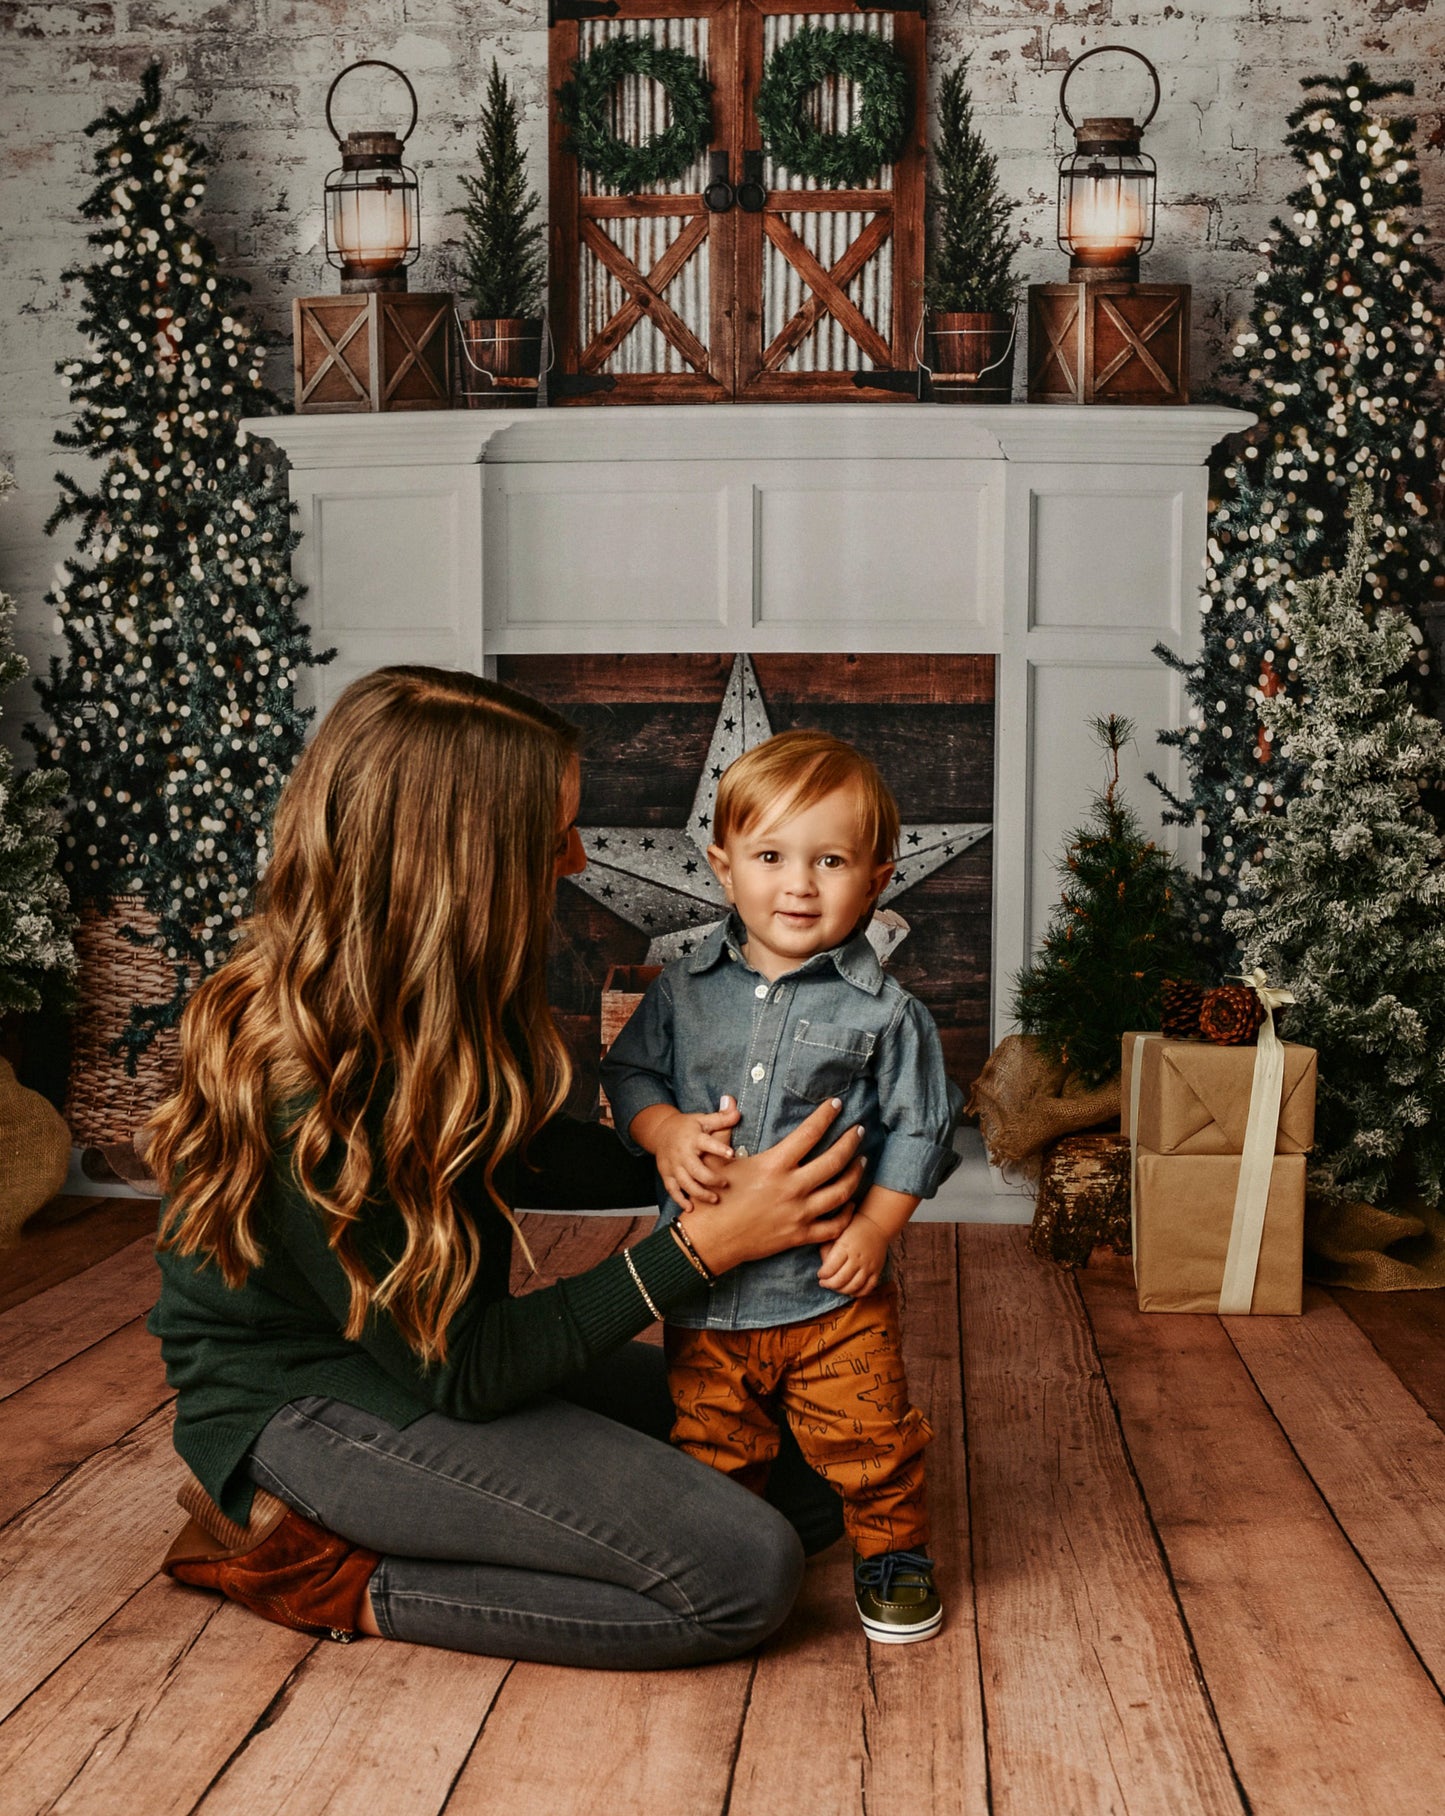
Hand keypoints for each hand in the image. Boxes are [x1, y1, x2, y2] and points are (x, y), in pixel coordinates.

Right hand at [652, 1105, 737, 1209]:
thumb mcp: (703, 1119)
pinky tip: (690, 1208)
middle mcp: (682, 1153)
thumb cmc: (688, 1127)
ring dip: (699, 1193)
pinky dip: (679, 1200)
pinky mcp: (667, 1174)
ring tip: (714, 1199)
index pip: (706, 1143)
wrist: (661, 1131)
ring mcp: (673, 1165)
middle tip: (725, 1184)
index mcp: (693, 1138)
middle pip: (696, 1170)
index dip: (719, 1148)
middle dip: (711, 1179)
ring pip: (685, 1183)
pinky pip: (672, 1190)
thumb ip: (722, 1117)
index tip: (731, 1154)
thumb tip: (737, 1109)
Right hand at [677, 1097, 865, 1277]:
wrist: (709, 1241)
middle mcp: (791, 1187)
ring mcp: (798, 1213)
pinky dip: (846, 1214)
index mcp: (774, 1165)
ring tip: (862, 1161)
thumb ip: (726, 1129)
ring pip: (841, 1192)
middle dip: (850, 1142)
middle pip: (834, 1160)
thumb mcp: (717, 1160)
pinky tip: (850, 1202)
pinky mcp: (799, 1235)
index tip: (836, 1104)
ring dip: (855, 1175)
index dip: (826, 1115)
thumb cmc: (711, 1198)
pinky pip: (833, 1226)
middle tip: (859, 1130)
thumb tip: (728, 1100)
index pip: (809, 1133)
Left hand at [817, 1215, 888, 1297]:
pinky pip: (867, 1288)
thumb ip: (827, 1251)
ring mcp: (868, 1266)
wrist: (876, 1224)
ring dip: (841, 1290)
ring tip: (835, 1287)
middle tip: (823, 1283)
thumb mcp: (836, 1234)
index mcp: (845, 1247)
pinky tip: (849, 1290)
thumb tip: (823, 1269)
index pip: (830, 1269)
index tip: (820, 1274)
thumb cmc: (851, 1229)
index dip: (822, 1275)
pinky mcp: (877, 1270)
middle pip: (840, 1280)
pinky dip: (857, 1293)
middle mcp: (857, 1258)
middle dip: (829, 1284)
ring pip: (853, 1287)